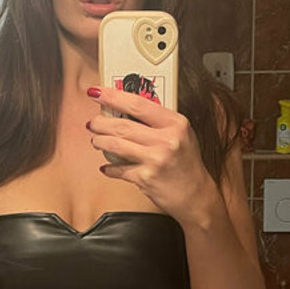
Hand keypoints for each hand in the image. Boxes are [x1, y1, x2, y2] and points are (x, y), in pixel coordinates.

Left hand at [86, 85, 217, 225]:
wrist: (196, 196)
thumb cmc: (187, 164)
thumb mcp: (182, 134)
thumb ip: (160, 121)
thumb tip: (128, 108)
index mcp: (175, 123)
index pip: (138, 104)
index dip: (113, 96)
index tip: (98, 92)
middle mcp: (166, 140)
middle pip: (123, 125)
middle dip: (101, 123)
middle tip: (93, 122)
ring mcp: (155, 159)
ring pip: (116, 145)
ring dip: (100, 141)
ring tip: (96, 140)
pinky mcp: (145, 178)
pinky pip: (119, 169)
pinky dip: (109, 168)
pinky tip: (107, 167)